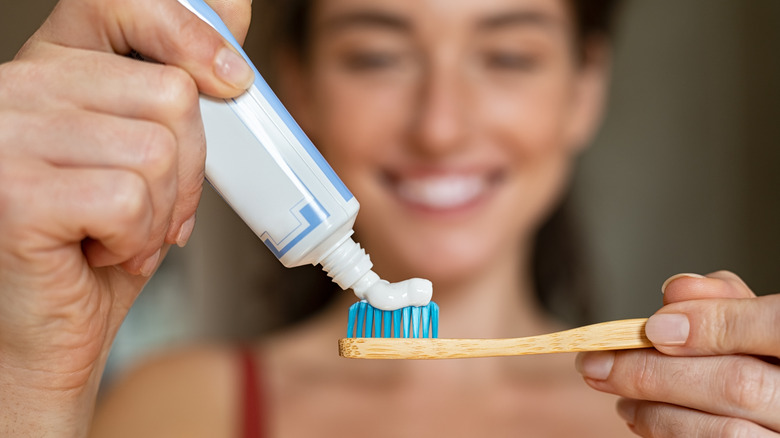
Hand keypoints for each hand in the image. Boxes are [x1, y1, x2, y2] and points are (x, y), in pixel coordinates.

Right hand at [0, 0, 250, 434]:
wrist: (43, 333)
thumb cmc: (96, 247)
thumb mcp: (145, 157)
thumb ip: (173, 90)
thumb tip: (231, 12)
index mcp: (51, 68)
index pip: (121, 3)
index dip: (188, 33)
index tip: (231, 82)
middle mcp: (18, 87)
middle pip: (169, 93)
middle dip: (188, 168)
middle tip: (156, 208)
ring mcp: (6, 136)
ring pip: (157, 150)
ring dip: (162, 212)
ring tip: (126, 235)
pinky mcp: (12, 192)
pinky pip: (129, 198)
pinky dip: (137, 239)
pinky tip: (104, 253)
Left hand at [576, 271, 779, 435]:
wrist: (776, 410)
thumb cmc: (768, 362)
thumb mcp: (760, 327)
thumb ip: (726, 305)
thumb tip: (675, 289)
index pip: (777, 325)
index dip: (714, 324)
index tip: (652, 327)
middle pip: (737, 383)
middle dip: (655, 373)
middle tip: (596, 364)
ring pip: (727, 432)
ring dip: (656, 413)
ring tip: (620, 400)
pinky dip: (669, 435)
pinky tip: (644, 420)